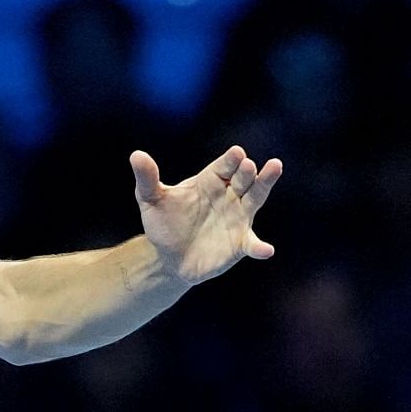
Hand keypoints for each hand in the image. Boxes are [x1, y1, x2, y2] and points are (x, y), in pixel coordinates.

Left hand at [132, 146, 280, 284]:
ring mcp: (238, 217)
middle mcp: (229, 195)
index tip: (236, 154)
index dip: (230, 160)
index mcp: (210, 181)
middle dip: (247, 172)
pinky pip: (252, 244)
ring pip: (256, 198)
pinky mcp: (240, 243)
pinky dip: (259, 247)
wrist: (168, 257)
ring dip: (265, 185)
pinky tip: (265, 250)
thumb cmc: (163, 224)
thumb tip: (136, 155)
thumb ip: (147, 179)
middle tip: (249, 165)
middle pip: (243, 178)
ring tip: (275, 168)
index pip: (223, 166)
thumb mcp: (151, 200)